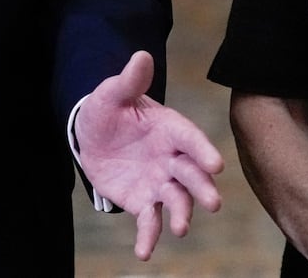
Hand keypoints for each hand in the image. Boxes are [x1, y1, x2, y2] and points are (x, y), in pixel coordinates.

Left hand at [74, 51, 224, 260]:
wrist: (92, 135)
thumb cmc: (108, 109)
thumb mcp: (113, 93)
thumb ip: (129, 80)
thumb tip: (141, 55)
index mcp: (170, 129)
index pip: (190, 139)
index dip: (202, 150)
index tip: (215, 164)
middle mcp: (172, 158)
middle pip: (191, 175)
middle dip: (202, 188)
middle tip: (212, 203)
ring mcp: (160, 182)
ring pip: (176, 200)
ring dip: (180, 214)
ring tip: (180, 228)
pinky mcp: (144, 201)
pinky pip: (149, 221)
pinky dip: (149, 237)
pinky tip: (143, 252)